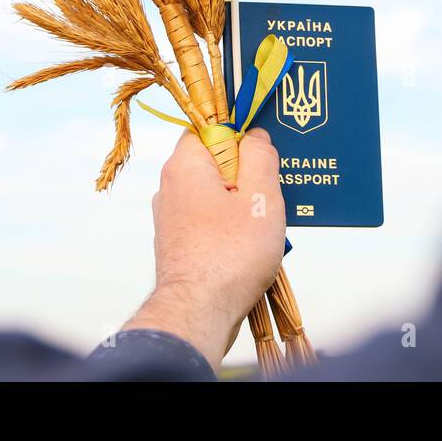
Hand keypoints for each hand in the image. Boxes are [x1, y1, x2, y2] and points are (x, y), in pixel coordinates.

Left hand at [122, 128, 285, 369]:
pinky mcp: (177, 244)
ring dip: (241, 205)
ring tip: (265, 226)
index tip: (264, 156)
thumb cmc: (231, 254)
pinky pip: (208, 221)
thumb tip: (255, 135)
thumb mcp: (260, 197)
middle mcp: (170, 187)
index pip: (209, 127)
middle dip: (246, 174)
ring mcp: (171, 217)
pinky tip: (250, 246)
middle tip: (271, 193)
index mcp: (185, 165)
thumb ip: (260, 156)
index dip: (240, 136)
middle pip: (214, 162)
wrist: (197, 313)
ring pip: (214, 194)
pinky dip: (229, 227)